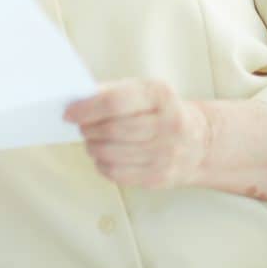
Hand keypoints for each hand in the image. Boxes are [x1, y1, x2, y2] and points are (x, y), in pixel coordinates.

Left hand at [63, 79, 209, 188]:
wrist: (197, 141)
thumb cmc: (157, 111)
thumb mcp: (141, 91)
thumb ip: (110, 91)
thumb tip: (75, 99)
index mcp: (160, 95)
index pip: (114, 103)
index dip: (86, 109)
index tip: (68, 113)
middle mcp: (168, 124)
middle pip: (112, 130)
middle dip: (88, 129)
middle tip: (80, 127)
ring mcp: (167, 153)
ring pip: (111, 154)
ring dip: (93, 147)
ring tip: (92, 141)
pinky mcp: (160, 176)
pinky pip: (117, 174)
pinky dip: (102, 165)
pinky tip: (104, 157)